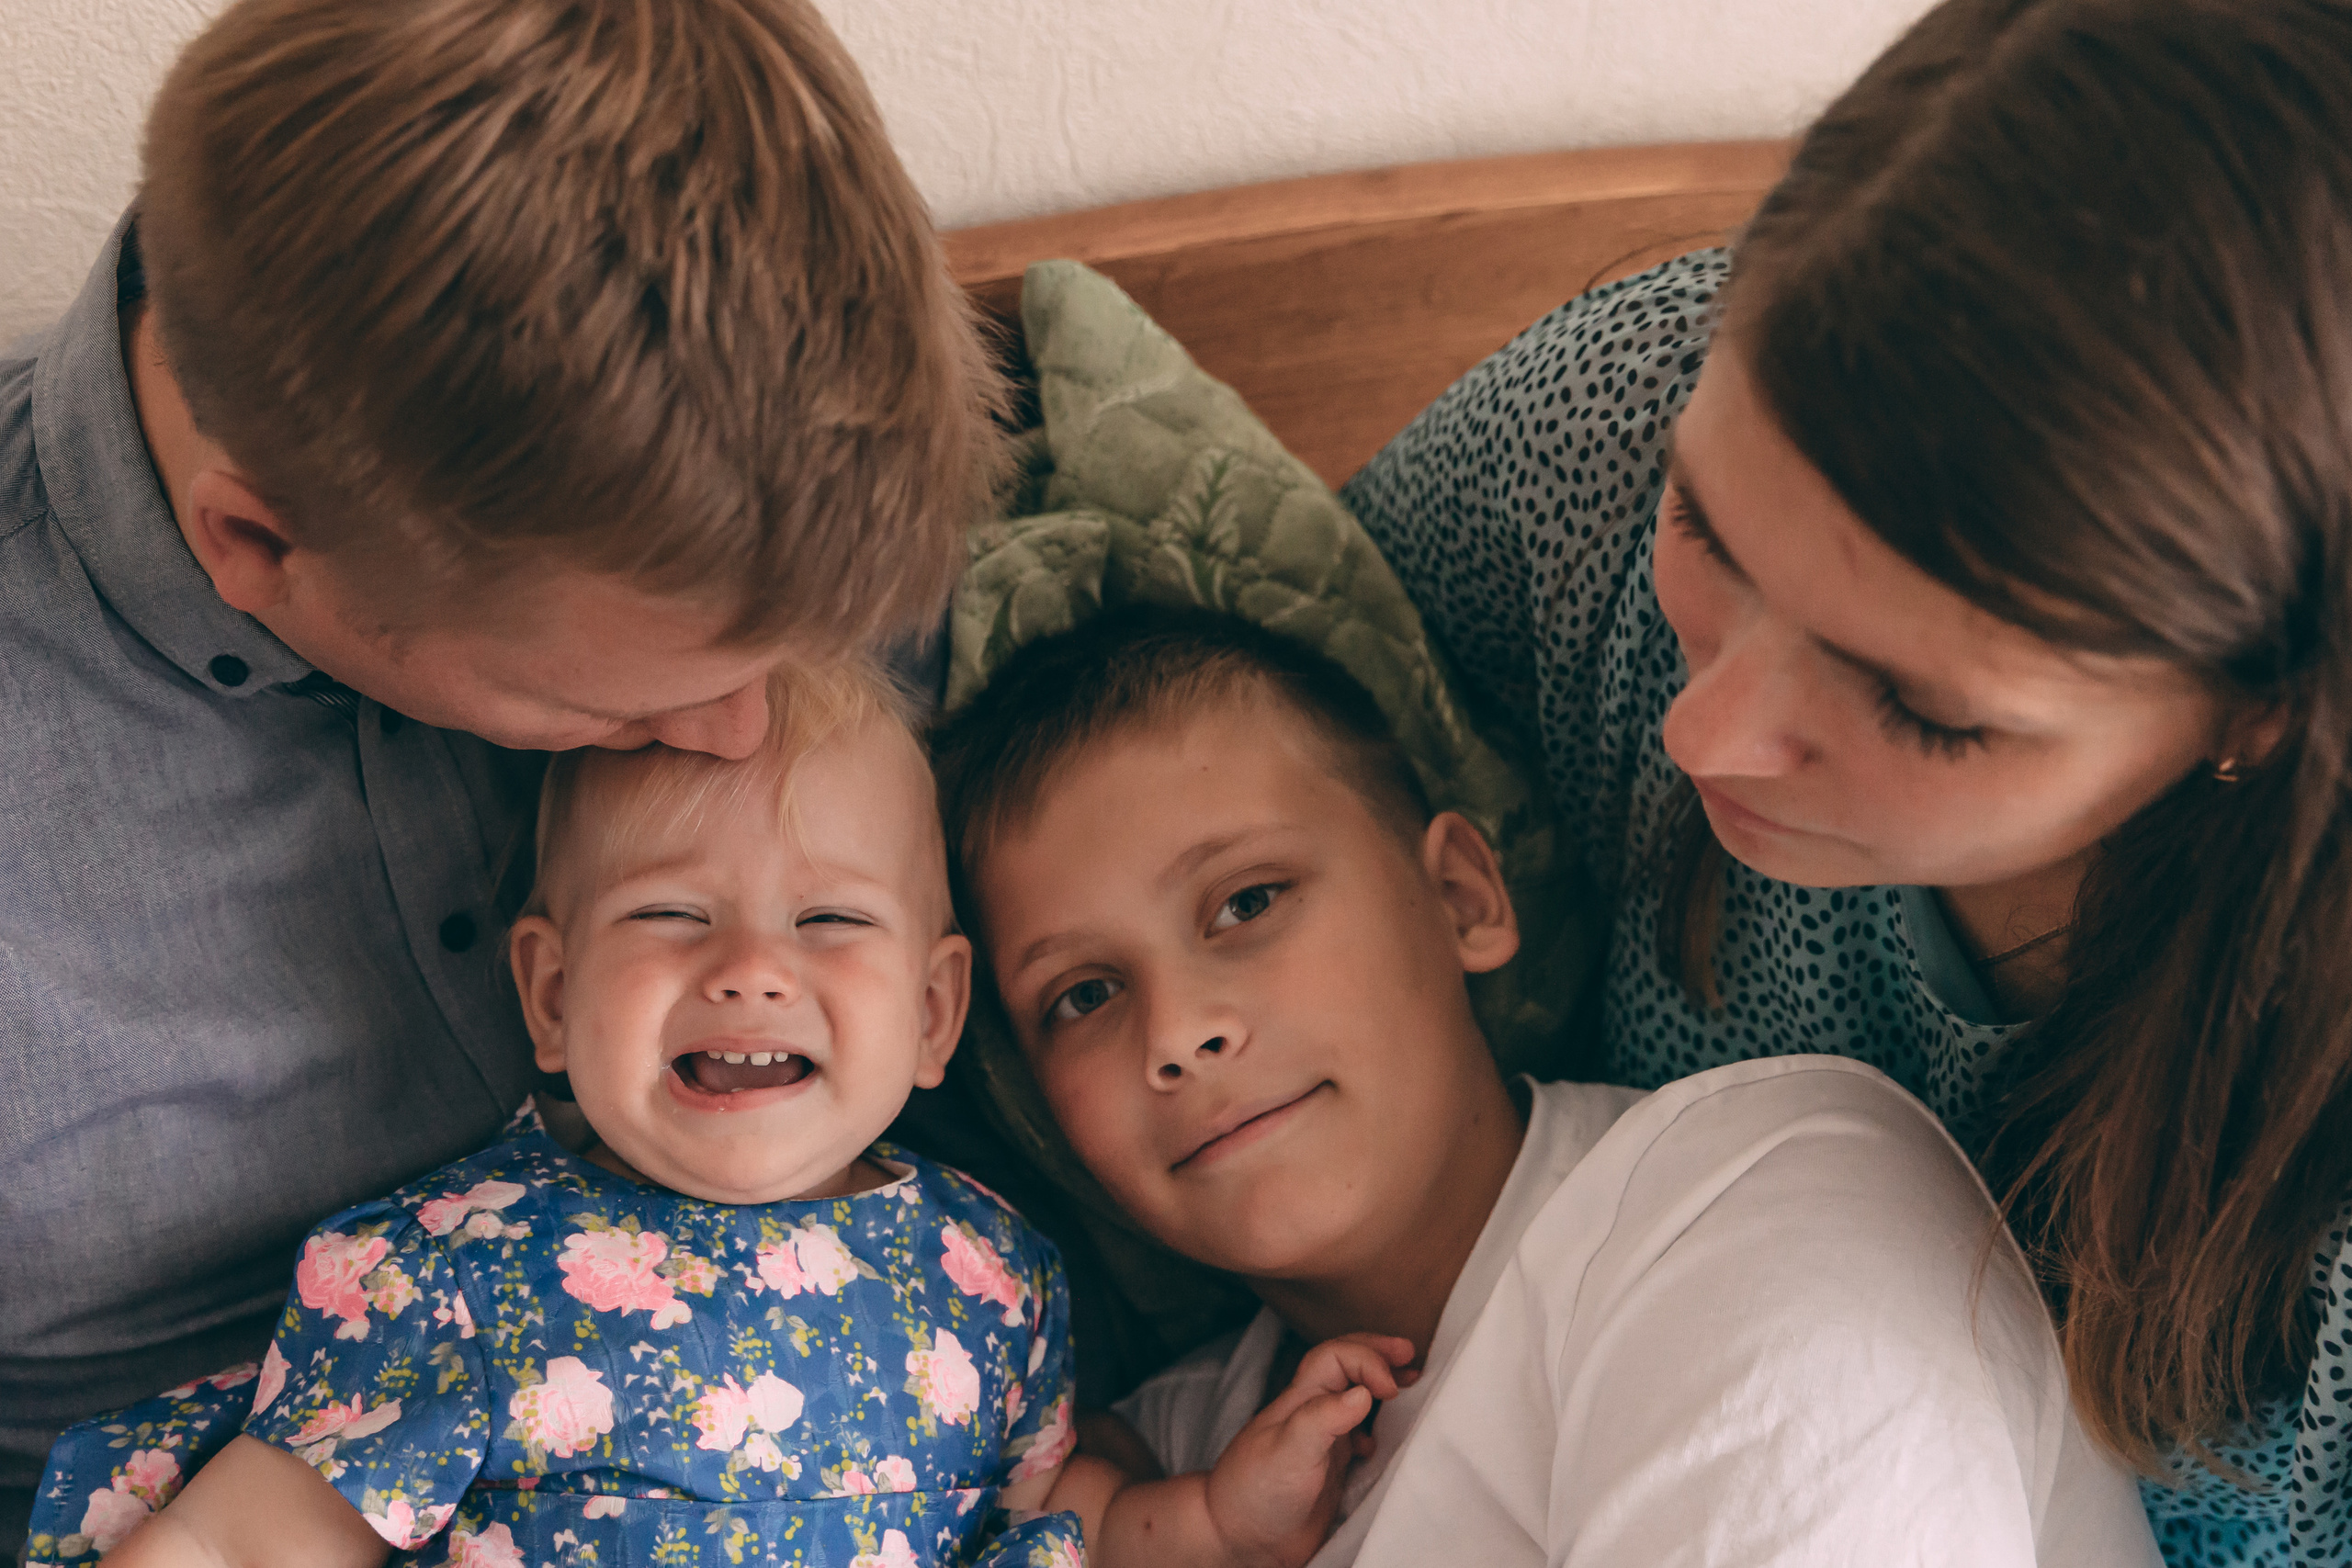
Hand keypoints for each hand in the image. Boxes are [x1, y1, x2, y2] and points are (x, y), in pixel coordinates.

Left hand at [1204, 1333, 1416, 1567]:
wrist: (1240, 1539)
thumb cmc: (1255, 1491)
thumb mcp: (1288, 1451)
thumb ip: (1323, 1419)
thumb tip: (1364, 1393)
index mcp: (1301, 1399)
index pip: (1336, 1355)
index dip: (1367, 1359)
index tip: (1390, 1388)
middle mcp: (1313, 1413)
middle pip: (1346, 1365)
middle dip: (1376, 1353)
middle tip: (1408, 1352)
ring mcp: (1322, 1441)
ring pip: (1355, 1398)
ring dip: (1380, 1386)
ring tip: (1409, 1382)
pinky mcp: (1330, 1469)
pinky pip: (1359, 1437)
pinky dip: (1378, 1431)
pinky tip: (1384, 1442)